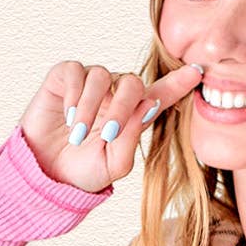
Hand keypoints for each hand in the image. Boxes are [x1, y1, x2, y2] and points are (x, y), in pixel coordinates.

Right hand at [18, 59, 204, 193]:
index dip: (178, 83)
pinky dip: (73, 96)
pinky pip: (76, 72)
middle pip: (131, 82)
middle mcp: (114, 94)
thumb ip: (132, 138)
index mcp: (132, 115)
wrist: (47, 173)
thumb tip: (148, 105)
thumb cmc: (83, 171)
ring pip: (101, 76)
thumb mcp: (114, 165)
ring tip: (78, 135)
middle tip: (108, 135)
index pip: (160, 94)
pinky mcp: (65, 77)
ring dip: (91, 107)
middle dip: (123, 108)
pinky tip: (68, 118)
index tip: (198, 72)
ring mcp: (90, 84)